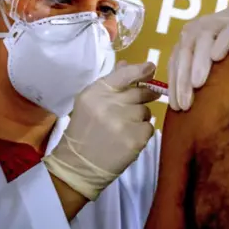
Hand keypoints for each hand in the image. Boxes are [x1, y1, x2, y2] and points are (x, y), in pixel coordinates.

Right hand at [43, 61, 160, 200]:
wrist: (77, 166)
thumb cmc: (84, 130)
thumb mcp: (90, 102)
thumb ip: (111, 83)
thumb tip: (128, 63)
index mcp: (96, 92)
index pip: (125, 74)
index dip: (141, 70)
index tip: (151, 68)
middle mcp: (110, 104)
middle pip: (140, 92)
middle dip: (144, 96)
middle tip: (135, 107)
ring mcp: (123, 122)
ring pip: (146, 111)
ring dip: (140, 118)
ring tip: (124, 128)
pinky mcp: (135, 139)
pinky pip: (149, 128)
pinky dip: (142, 133)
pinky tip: (127, 139)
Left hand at [168, 1, 228, 110]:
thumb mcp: (210, 60)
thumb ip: (199, 75)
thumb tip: (187, 109)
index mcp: (188, 39)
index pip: (176, 62)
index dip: (174, 85)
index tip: (176, 108)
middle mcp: (198, 29)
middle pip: (185, 53)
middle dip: (183, 79)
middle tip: (185, 104)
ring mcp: (218, 23)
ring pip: (203, 41)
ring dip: (199, 62)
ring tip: (197, 84)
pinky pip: (227, 32)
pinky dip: (221, 43)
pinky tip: (217, 57)